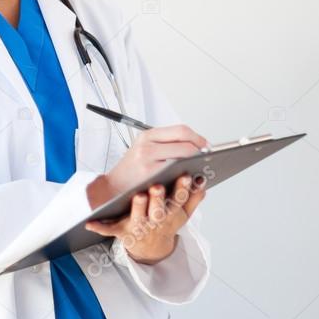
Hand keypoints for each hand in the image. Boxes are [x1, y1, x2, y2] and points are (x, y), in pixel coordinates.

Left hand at [85, 173, 206, 263]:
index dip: (183, 189)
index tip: (186, 176)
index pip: (179, 200)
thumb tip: (202, 180)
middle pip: (158, 210)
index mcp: (171, 214)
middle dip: (159, 199)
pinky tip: (89, 223)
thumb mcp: (182, 214)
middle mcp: (155, 220)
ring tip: (138, 195)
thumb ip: (193, 198)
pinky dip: (99, 227)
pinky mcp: (121, 232)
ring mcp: (138, 226)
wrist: (148, 247)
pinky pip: (108, 230)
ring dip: (138, 208)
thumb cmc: (164, 222)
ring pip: (138, 217)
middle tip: (158, 186)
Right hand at [87, 124, 208, 208]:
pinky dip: (187, 173)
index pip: (180, 130)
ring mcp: (148, 159)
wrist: (112, 187)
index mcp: (147, 136)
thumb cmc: (131, 171)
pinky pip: (177, 171)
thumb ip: (166, 145)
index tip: (205, 146)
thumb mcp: (144, 150)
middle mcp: (147, 144)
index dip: (197, 138)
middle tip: (206, 156)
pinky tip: (190, 177)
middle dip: (200, 148)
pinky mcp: (150, 174)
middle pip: (184, 140)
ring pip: (183, 154)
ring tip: (200, 165)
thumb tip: (196, 145)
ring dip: (195, 161)